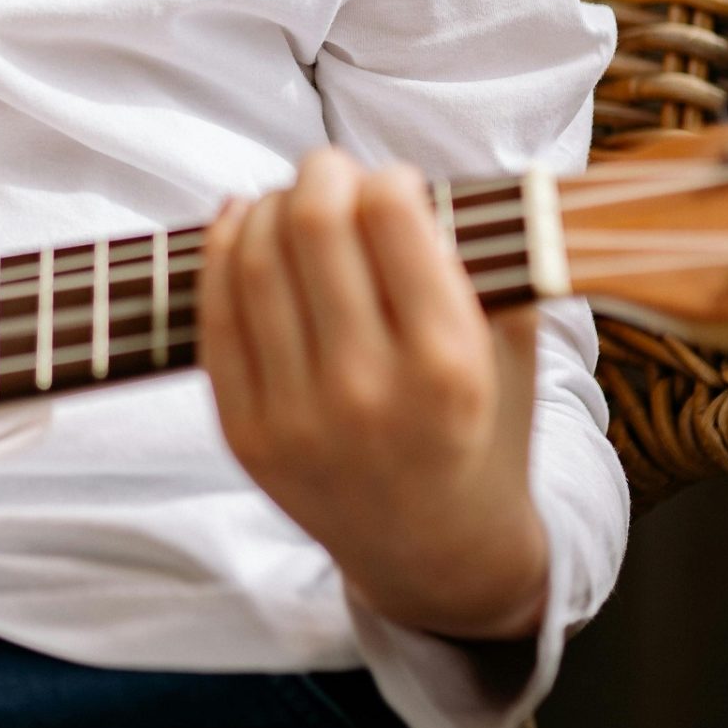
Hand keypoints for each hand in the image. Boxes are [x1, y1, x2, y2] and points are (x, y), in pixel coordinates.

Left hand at [196, 146, 548, 644]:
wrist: (436, 556)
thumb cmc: (482, 433)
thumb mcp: (514, 352)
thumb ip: (487, 264)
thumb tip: (423, 176)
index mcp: (448, 366)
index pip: (391, 217)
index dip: (387, 176)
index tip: (395, 182)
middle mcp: (367, 391)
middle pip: (312, 225)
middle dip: (321, 174)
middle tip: (333, 171)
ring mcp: (296, 417)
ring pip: (254, 260)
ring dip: (269, 206)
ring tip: (292, 202)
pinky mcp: (245, 434)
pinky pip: (214, 315)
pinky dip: (222, 251)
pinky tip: (241, 223)